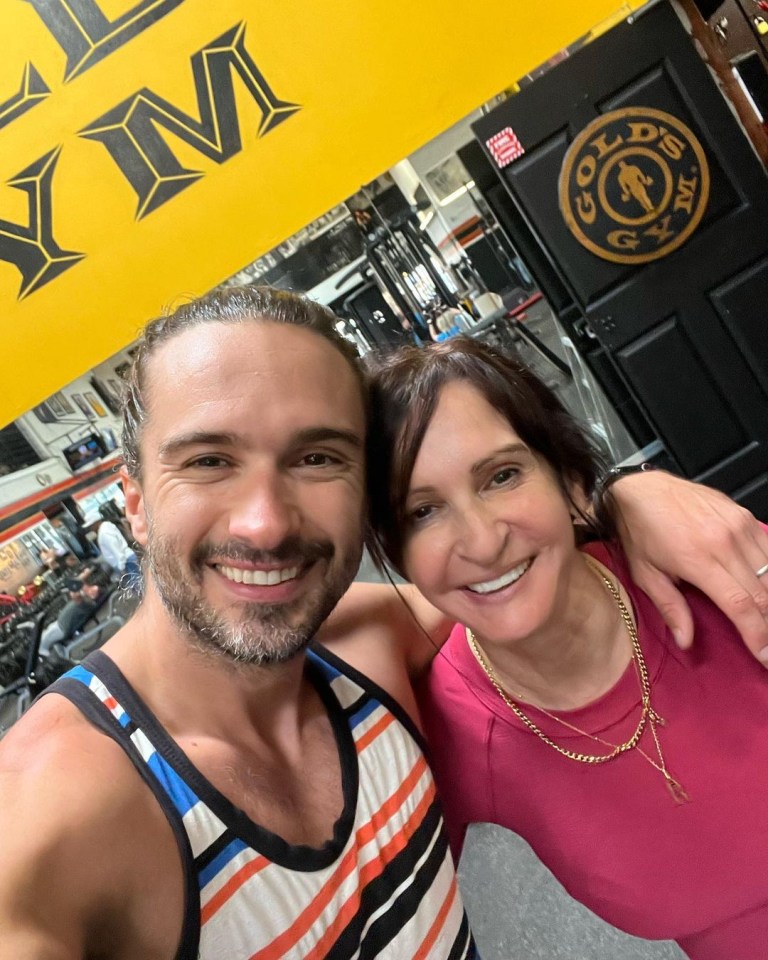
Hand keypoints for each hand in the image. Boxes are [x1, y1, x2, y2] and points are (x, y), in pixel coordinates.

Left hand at [608, 471, 767, 660]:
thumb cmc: (639, 533)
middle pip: (763, 593)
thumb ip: (670, 607)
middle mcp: (725, 541)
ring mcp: (739, 525)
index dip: (758, 634)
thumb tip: (686, 641)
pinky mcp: (744, 515)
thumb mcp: (644, 573)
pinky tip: (765, 589)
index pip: (741, 605)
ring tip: (766, 621)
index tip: (765, 657)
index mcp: (699, 560)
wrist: (640, 489)